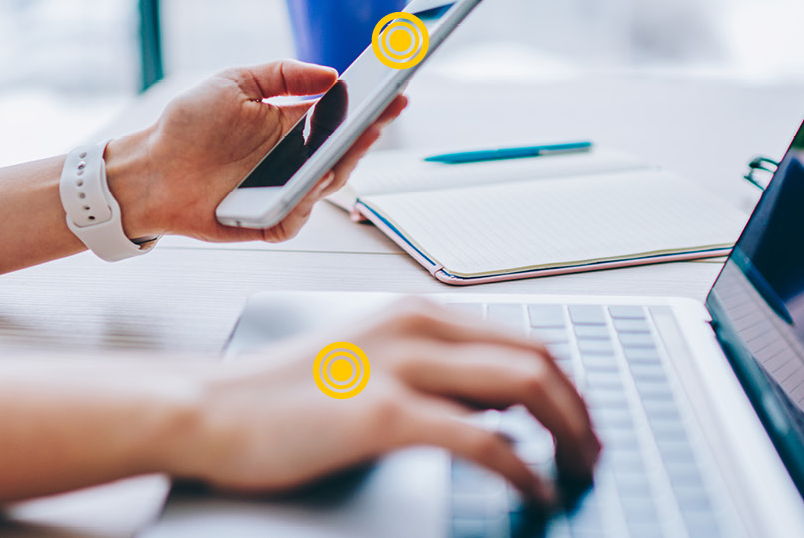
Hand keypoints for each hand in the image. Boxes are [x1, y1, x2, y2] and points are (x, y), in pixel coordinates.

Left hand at [103, 60, 407, 242]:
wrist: (149, 169)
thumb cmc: (188, 127)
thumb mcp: (235, 83)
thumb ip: (284, 74)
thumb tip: (331, 75)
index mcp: (292, 125)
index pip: (342, 116)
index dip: (371, 106)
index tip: (393, 91)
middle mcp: (294, 160)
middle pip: (344, 152)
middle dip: (366, 134)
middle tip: (381, 116)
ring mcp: (284, 192)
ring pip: (327, 185)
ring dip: (341, 165)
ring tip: (353, 142)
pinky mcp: (269, 221)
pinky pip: (297, 217)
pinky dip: (306, 203)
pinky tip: (310, 185)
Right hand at [163, 299, 601, 504]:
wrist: (209, 409)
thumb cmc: (278, 395)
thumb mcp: (366, 364)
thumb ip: (429, 374)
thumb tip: (494, 405)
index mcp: (415, 314)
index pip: (521, 339)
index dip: (566, 384)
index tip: (582, 423)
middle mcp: (417, 327)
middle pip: (537, 357)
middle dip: (581, 408)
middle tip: (594, 452)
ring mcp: (402, 366)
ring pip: (525, 386)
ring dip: (568, 432)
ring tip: (579, 471)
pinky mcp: (384, 413)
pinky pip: (482, 439)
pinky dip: (523, 467)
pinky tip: (534, 489)